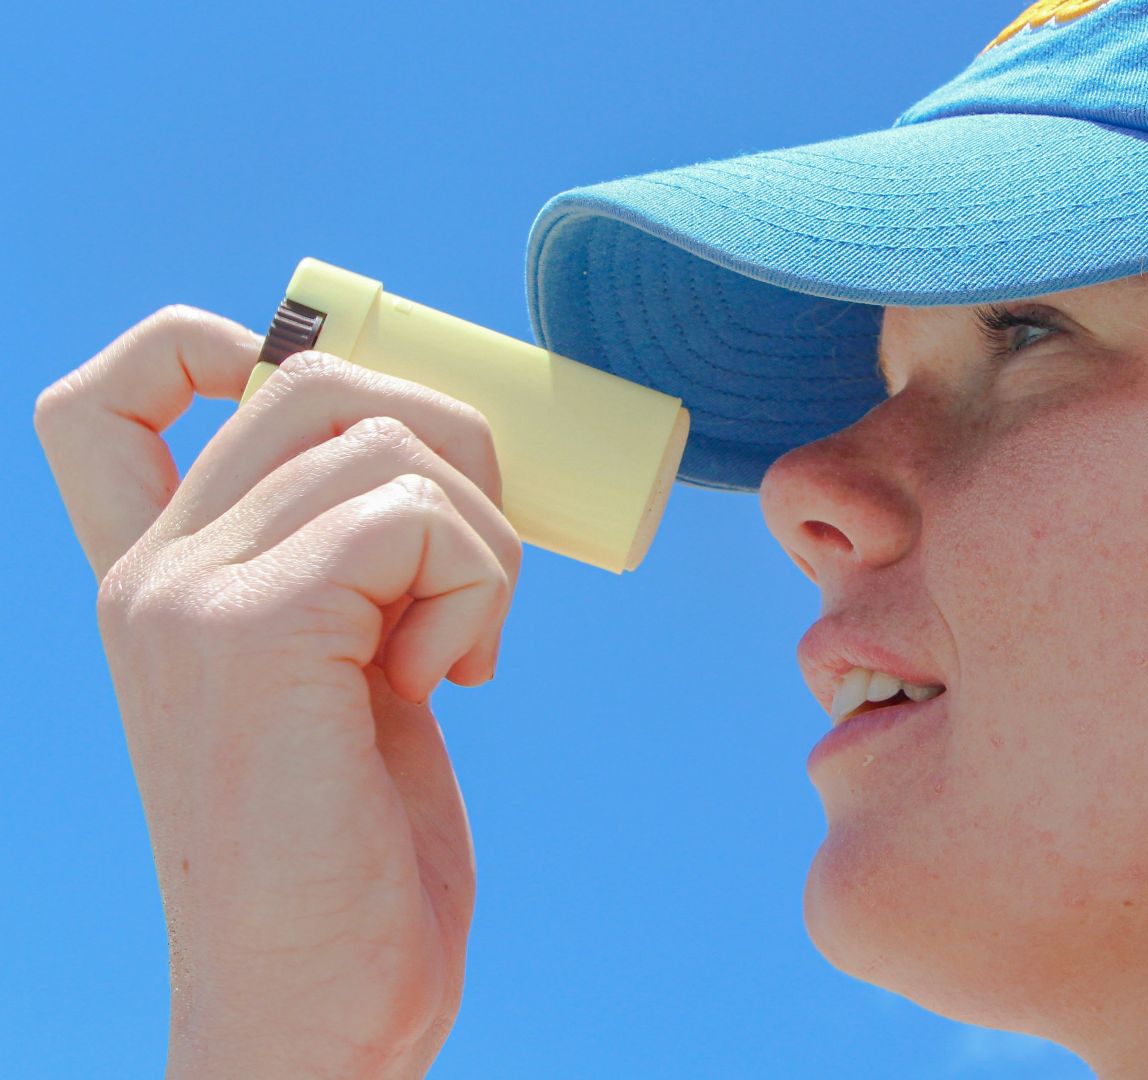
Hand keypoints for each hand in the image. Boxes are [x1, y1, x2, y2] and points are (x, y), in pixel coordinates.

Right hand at [34, 306, 521, 1077]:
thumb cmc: (351, 855)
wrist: (316, 1007)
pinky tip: (451, 679)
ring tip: (462, 647)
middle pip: (314, 380)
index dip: (224, 346)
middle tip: (484, 556)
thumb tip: (450, 457)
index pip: (124, 394)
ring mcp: (190, 596)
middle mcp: (156, 573)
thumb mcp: (347, 681)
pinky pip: (415, 517)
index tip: (354, 424)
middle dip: (448, 436)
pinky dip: (475, 581)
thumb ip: (352, 575)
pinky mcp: (254, 634)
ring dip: (482, 535)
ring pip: (386, 442)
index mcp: (164, 580)